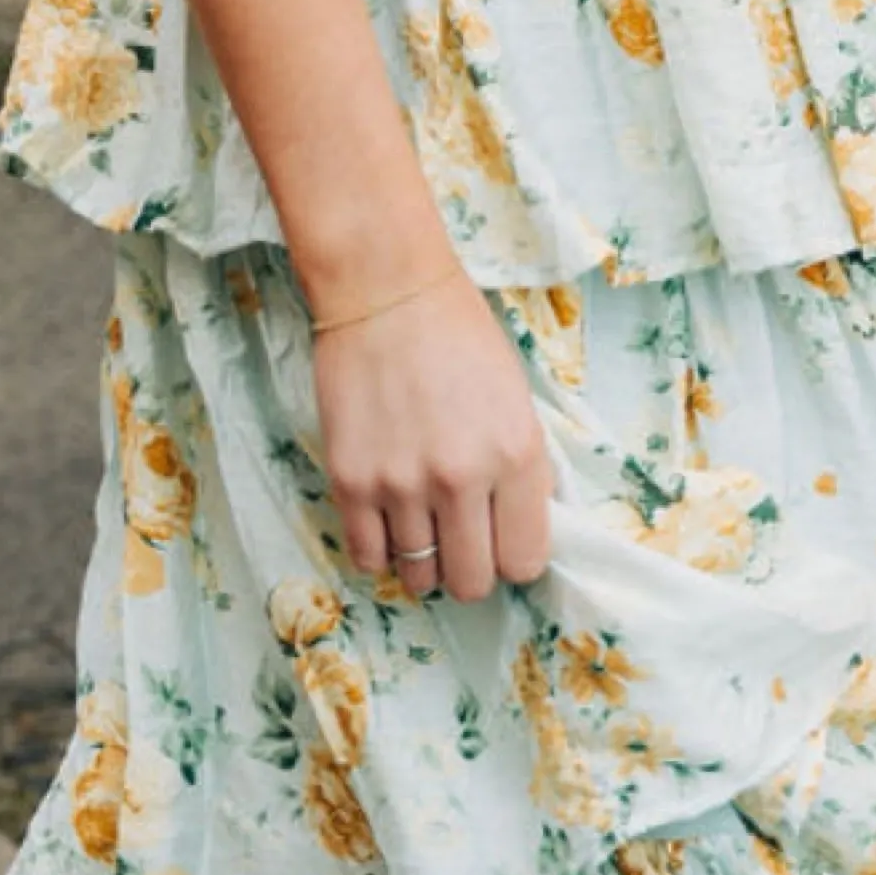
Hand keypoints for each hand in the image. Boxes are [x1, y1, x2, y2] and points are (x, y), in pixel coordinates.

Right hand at [312, 265, 553, 602]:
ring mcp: (401, 485)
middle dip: (471, 569)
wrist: (388, 292)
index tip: (503, 539)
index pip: (525, 562)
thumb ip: (525, 470)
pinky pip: (367, 556)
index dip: (515, 556)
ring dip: (424, 560)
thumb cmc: (461, 336)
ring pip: (418, 577)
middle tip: (463, 539)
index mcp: (517, 456)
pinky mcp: (350, 481)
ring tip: (423, 523)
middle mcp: (462, 479)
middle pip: (471, 582)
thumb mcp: (518, 401)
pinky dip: (380, 549)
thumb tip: (525, 531)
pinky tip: (388, 520)